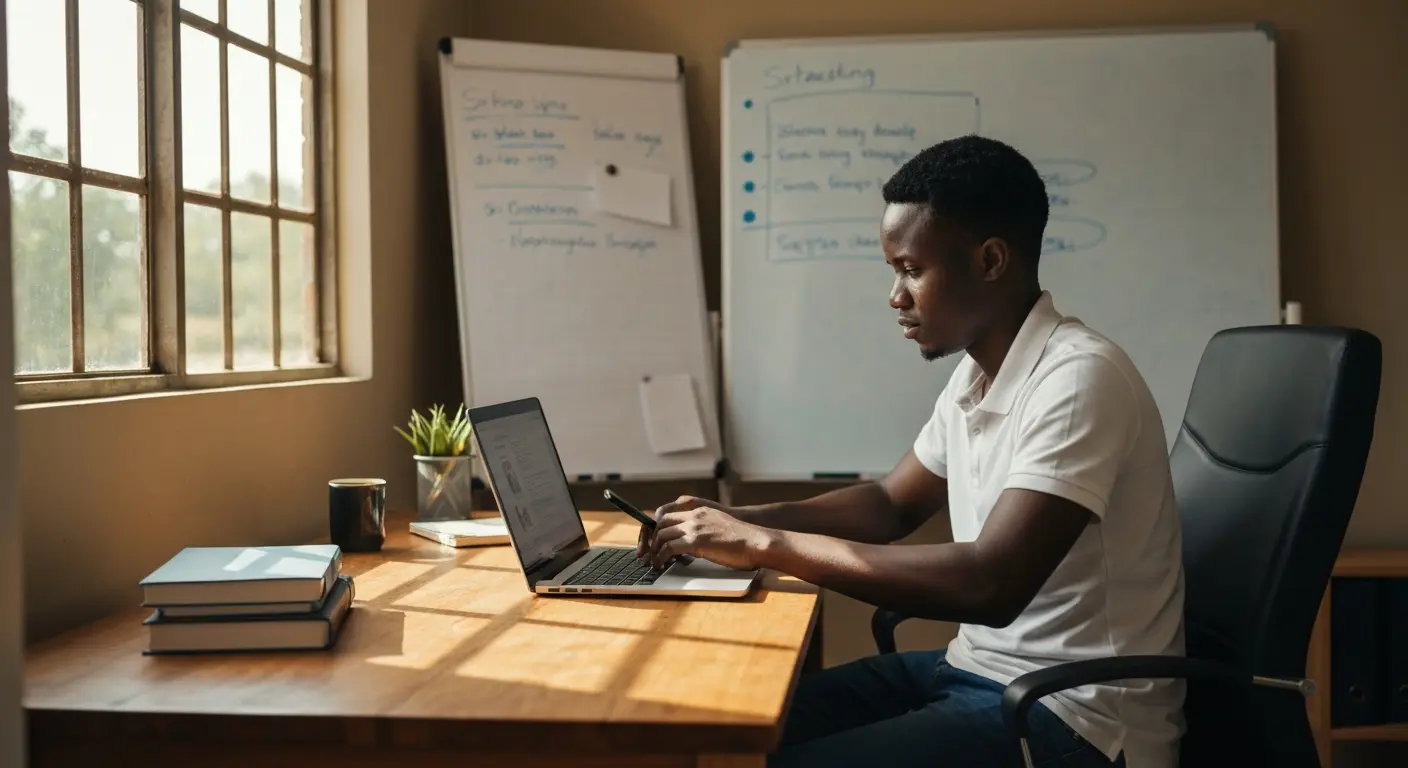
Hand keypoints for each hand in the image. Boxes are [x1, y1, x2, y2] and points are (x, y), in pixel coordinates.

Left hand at [645, 502, 774, 570]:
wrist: (756, 542)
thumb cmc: (740, 540)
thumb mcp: (716, 526)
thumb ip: (700, 529)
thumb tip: (685, 544)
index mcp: (698, 509)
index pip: (665, 513)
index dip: (652, 527)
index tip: (648, 541)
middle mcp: (694, 514)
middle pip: (658, 522)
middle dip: (648, 539)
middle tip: (645, 553)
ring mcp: (695, 526)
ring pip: (661, 535)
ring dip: (653, 550)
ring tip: (653, 562)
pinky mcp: (697, 541)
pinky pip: (669, 548)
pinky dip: (661, 558)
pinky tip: (662, 565)